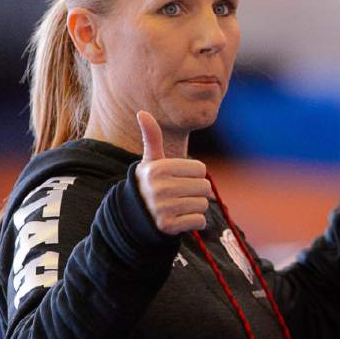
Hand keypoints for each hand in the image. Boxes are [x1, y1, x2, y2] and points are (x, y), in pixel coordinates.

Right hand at [134, 111, 210, 234]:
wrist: (135, 218)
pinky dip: (194, 222)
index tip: (178, 179)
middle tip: (180, 195)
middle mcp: (159, 188)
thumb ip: (152, 137)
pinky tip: (180, 219)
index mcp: (158, 168)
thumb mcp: (150, 161)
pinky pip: (199, 221)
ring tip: (178, 207)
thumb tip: (142, 112)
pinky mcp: (168, 227)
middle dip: (196, 191)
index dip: (193, 174)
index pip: (200, 168)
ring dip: (195, 207)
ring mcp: (163, 208)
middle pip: (204, 187)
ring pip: (203, 205)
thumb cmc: (150, 183)